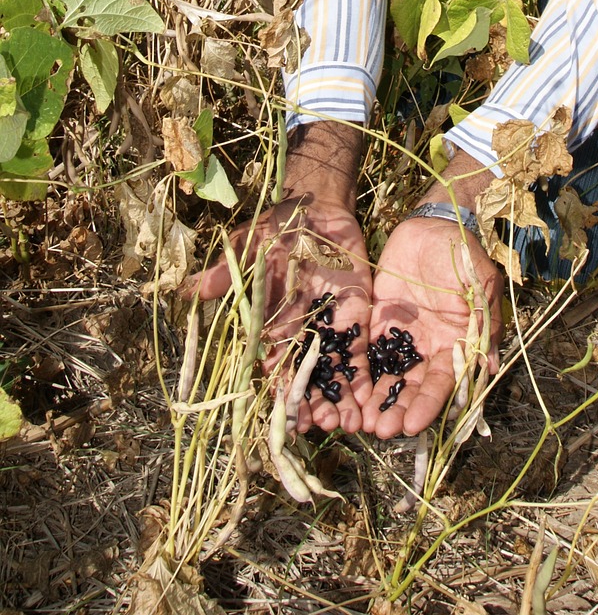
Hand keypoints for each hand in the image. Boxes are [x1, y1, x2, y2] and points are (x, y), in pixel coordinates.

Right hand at [189, 123, 371, 433]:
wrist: (317, 209)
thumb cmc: (276, 228)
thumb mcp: (248, 248)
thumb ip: (225, 273)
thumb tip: (189, 290)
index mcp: (271, 324)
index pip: (273, 367)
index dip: (279, 394)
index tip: (286, 419)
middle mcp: (301, 333)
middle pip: (306, 379)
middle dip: (314, 405)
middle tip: (323, 428)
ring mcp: (330, 327)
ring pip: (334, 374)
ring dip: (341, 400)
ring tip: (350, 425)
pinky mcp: (357, 316)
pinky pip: (361, 353)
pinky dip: (364, 377)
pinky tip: (370, 402)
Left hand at [361, 216, 503, 438]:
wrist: (430, 224)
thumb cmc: (461, 253)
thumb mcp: (479, 283)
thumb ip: (484, 322)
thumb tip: (491, 367)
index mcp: (457, 341)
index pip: (442, 382)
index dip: (429, 404)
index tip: (413, 424)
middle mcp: (429, 346)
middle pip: (413, 387)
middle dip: (398, 410)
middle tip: (382, 431)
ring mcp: (403, 337)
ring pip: (389, 377)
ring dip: (378, 401)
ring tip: (364, 423)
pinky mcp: (379, 323)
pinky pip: (368, 354)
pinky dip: (361, 375)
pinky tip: (350, 393)